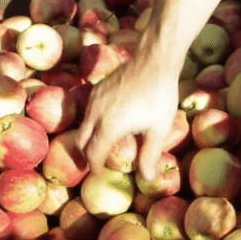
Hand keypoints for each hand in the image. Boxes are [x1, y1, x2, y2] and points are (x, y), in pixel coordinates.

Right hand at [76, 57, 179, 179]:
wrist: (154, 61)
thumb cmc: (160, 96)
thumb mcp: (158, 129)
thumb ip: (150, 155)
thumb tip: (147, 178)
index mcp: (109, 127)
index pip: (93, 154)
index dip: (95, 168)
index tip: (98, 175)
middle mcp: (95, 114)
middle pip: (81, 142)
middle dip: (86, 155)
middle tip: (95, 165)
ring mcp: (94, 99)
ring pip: (83, 126)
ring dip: (89, 138)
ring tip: (102, 146)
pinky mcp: (97, 89)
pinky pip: (88, 111)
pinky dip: (92, 123)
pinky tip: (108, 124)